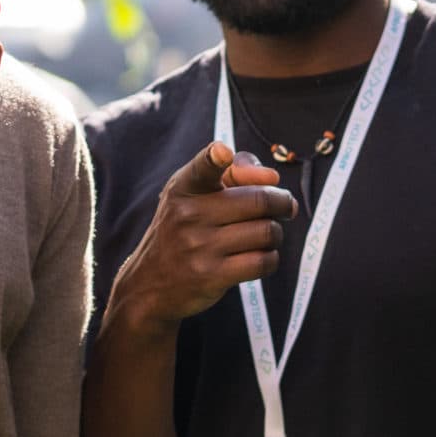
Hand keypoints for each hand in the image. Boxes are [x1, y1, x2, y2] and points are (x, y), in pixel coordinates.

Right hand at [106, 142, 297, 338]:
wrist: (150, 282)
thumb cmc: (185, 229)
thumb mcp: (195, 193)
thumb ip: (236, 172)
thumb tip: (273, 177)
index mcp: (184, 187)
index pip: (202, 167)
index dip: (215, 157)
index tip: (223, 154)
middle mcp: (189, 214)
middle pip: (260, 200)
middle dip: (282, 203)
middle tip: (285, 207)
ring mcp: (199, 246)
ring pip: (266, 232)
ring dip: (275, 233)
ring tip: (265, 235)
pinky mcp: (211, 276)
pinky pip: (263, 261)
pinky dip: (271, 258)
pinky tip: (260, 255)